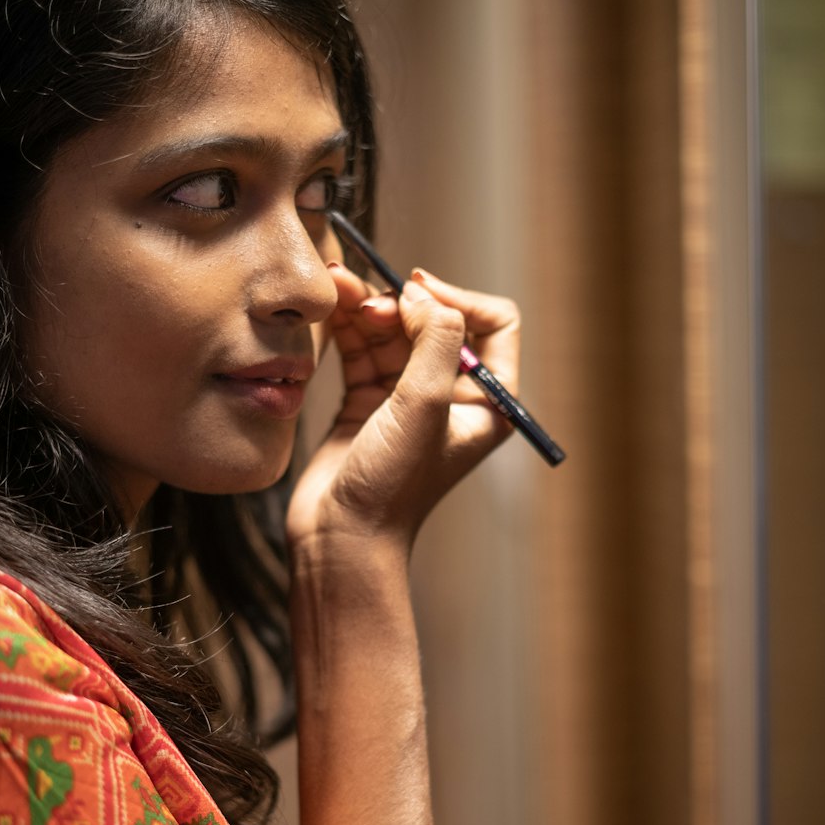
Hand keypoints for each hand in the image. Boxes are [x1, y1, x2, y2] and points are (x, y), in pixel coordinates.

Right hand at [285, 260, 519, 554]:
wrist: (341, 536)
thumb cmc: (393, 485)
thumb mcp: (424, 405)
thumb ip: (434, 338)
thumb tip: (420, 294)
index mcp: (488, 401)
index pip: (494, 323)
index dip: (457, 298)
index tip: (414, 293)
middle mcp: (452, 396)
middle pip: (435, 320)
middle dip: (400, 301)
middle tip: (365, 299)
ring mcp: (408, 399)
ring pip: (394, 331)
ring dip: (367, 305)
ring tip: (335, 288)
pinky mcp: (368, 403)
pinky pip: (363, 349)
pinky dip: (349, 326)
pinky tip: (331, 308)